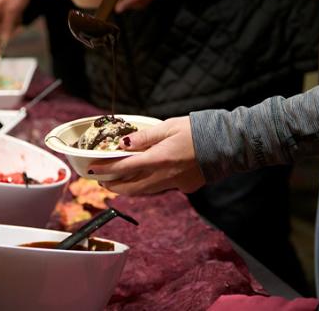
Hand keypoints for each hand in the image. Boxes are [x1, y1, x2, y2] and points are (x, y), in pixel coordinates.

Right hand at [0, 0, 29, 53]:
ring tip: (20, 18)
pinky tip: (19, 17)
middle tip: (18, 30)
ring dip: (13, 27)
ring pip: (3, 26)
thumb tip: (4, 38)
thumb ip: (8, 24)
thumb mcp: (13, 9)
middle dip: (7, 33)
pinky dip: (14, 23)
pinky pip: (7, 22)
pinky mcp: (3, 10)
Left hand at [89, 117, 205, 194]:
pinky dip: (153, 184)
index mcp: (158, 159)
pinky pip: (164, 188)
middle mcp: (164, 176)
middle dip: (114, 186)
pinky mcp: (187, 187)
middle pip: (131, 188)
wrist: (227, 144)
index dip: (105, 170)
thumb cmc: (198, 131)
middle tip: (104, 181)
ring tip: (121, 183)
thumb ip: (145, 137)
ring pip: (146, 191)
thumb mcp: (168, 126)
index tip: (92, 170)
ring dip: (131, 188)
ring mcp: (176, 184)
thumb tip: (124, 143)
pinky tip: (152, 177)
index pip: (123, 168)